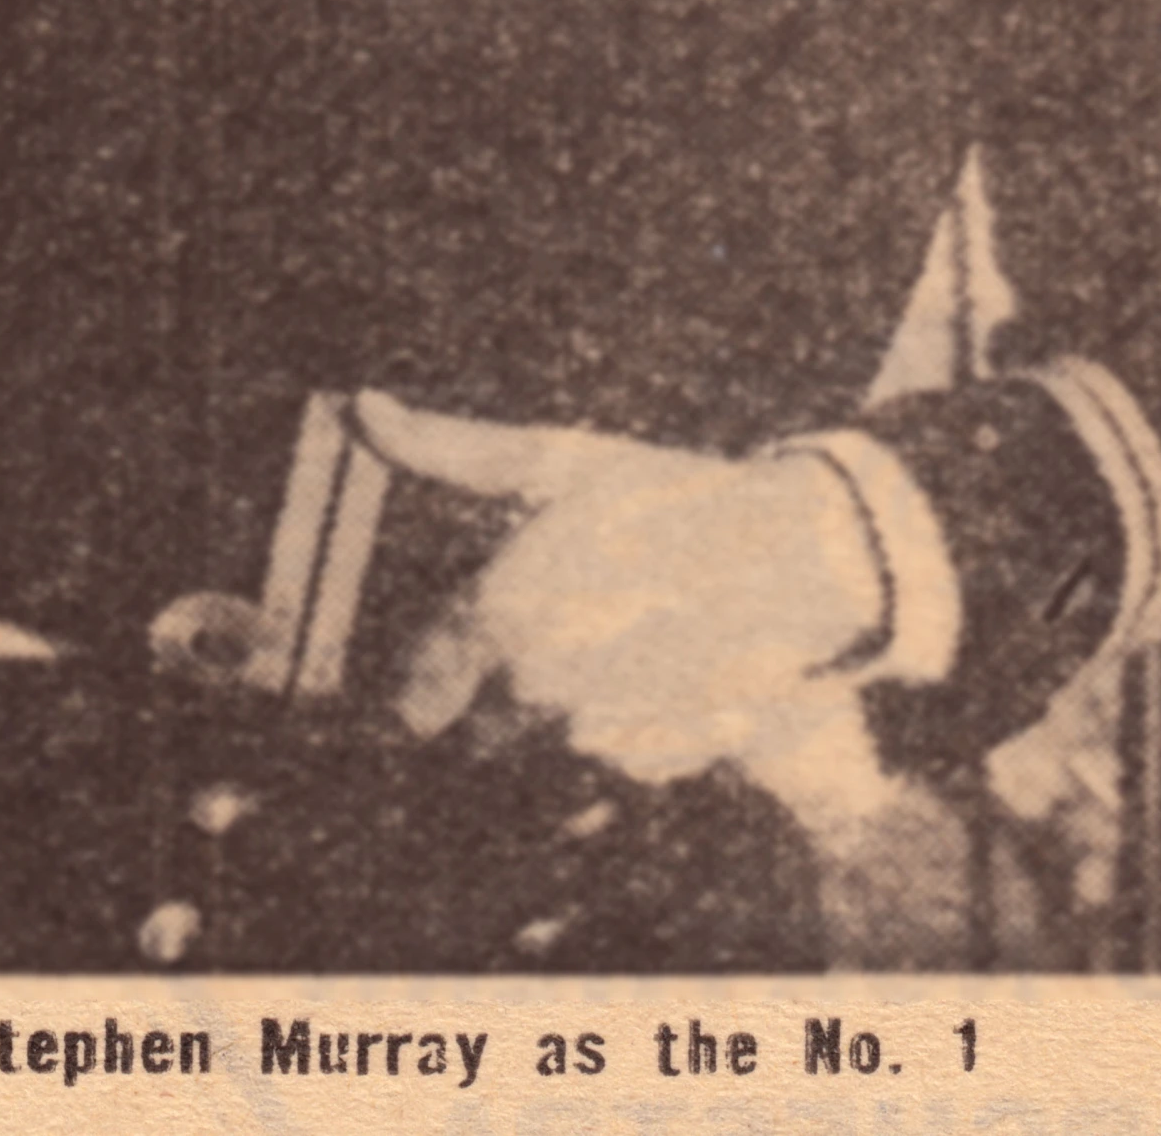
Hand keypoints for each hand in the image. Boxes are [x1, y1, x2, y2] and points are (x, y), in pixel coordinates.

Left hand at [354, 395, 884, 783]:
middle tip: (580, 609)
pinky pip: (616, 752)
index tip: (464, 647)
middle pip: (486, 722)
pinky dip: (635, 720)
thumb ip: (450, 450)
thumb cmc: (669, 496)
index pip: (422, 690)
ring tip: (636, 626)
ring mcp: (598, 730)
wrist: (800, 556)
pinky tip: (673, 662)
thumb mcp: (557, 459)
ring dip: (576, 698)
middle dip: (515, 678)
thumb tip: (360, 404)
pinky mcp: (654, 756)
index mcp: (498, 614)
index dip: (442, 667)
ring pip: (553, 735)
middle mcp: (536, 686)